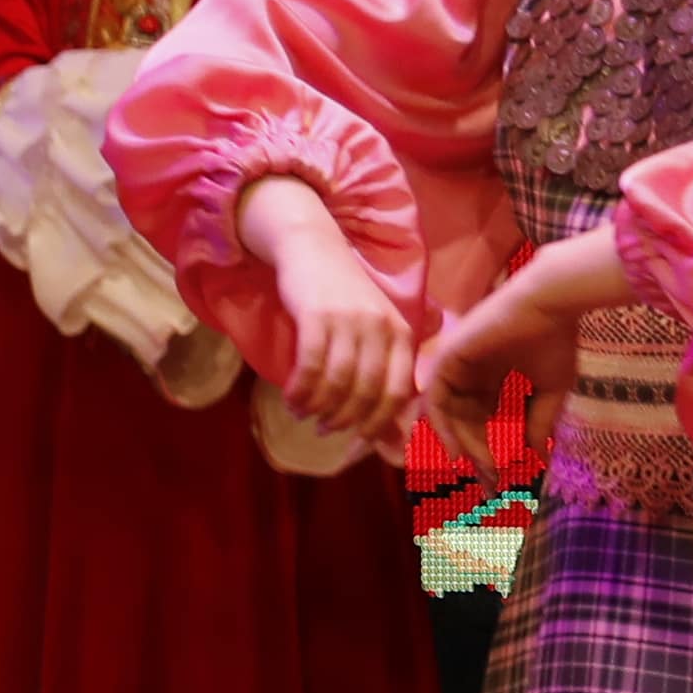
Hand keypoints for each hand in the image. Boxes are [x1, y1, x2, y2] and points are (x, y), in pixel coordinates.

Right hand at [240, 180, 420, 449]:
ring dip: (318, 406)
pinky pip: (311, 364)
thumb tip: (392, 443)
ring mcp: (350, 320)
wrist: (313, 249)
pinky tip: (290, 398)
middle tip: (324, 430)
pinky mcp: (318, 314)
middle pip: (367, 391)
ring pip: (338, 381)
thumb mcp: (371, 336)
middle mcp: (381, 328)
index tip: (356, 438)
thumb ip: (381, 382)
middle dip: (344, 419)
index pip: (399, 393)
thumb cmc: (343, 299)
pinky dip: (300, 389)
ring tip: (303, 414)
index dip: (378, 423)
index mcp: (401, 334)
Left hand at [419, 268, 569, 473]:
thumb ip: (537, 426)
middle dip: (479, 458)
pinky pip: (435, 403)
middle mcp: (468, 381)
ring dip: (466, 447)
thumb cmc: (554, 342)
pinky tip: (459, 452)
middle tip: (494, 482)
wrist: (549, 306)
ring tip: (487, 468)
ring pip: (450, 420)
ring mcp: (454, 371)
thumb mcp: (548, 393)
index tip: (505, 482)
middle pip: (464, 429)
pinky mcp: (444, 362)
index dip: (493, 456)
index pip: (483, 427)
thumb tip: (537, 463)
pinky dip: (444, 429)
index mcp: (490, 386)